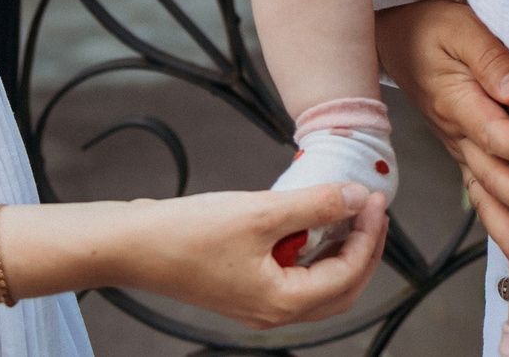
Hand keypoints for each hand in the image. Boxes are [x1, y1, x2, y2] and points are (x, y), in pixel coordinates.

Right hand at [118, 184, 388, 329]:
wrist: (132, 245)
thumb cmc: (187, 235)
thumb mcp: (261, 212)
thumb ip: (314, 206)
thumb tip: (356, 198)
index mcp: (281, 303)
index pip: (347, 274)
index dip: (369, 235)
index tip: (375, 199)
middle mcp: (272, 311)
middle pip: (340, 288)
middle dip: (362, 248)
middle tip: (371, 209)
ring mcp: (257, 302)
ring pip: (317, 284)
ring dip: (338, 250)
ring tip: (346, 210)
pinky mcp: (243, 287)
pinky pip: (293, 275)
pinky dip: (310, 250)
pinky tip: (307, 219)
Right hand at [371, 1, 508, 279]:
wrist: (396, 40)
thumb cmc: (432, 28)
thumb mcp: (460, 27)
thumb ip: (490, 55)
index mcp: (456, 101)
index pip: (494, 132)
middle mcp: (456, 133)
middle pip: (493, 174)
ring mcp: (457, 147)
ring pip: (483, 195)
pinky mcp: (462, 152)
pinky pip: (479, 193)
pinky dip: (496, 223)